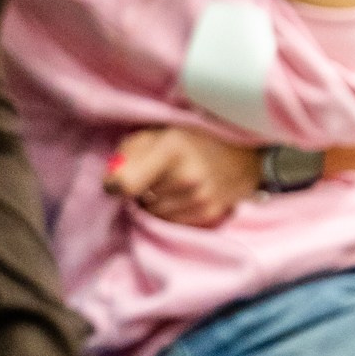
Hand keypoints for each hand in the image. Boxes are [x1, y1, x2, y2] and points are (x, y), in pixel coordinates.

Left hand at [106, 125, 262, 223]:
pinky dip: (172, 213)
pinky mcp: (208, 217)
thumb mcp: (159, 131)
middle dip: (141, 190)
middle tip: (156, 173)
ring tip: (172, 183)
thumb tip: (110, 182)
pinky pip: (172, 224)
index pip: (125, 183)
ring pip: (153, 215)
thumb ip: (128, 152)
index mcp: (171, 147)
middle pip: (138, 201)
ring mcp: (200, 199)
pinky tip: (183, 196)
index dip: (114, 185)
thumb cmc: (194, 137)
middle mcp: (187, 176)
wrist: (244, 152)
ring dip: (156, 203)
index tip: (115, 183)